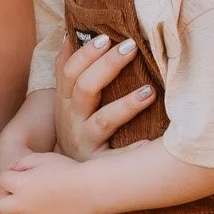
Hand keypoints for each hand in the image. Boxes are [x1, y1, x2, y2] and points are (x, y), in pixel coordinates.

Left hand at [0, 150, 95, 213]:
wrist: (91, 189)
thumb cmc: (68, 170)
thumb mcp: (43, 158)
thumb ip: (23, 162)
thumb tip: (14, 171)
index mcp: (20, 184)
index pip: (3, 180)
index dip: (11, 177)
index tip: (23, 176)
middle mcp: (22, 205)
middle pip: (1, 207)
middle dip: (7, 200)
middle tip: (20, 197)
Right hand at [53, 30, 154, 160]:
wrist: (63, 177)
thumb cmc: (74, 128)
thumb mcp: (65, 101)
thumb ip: (67, 69)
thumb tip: (70, 35)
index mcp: (65, 101)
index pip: (69, 72)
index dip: (85, 54)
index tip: (106, 37)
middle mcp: (72, 121)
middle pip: (85, 89)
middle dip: (107, 66)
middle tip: (131, 47)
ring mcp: (85, 143)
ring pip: (103, 122)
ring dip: (126, 105)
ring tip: (149, 91)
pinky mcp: (99, 164)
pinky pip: (117, 159)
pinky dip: (133, 150)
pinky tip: (151, 141)